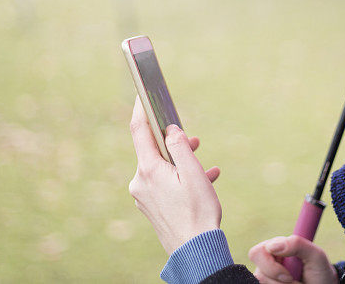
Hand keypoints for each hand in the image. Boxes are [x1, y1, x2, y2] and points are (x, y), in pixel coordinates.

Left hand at [128, 96, 221, 253]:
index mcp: (149, 169)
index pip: (139, 130)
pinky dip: (181, 178)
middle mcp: (140, 181)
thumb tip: (170, 129)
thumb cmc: (198, 212)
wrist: (195, 251)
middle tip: (194, 140)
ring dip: (181, 161)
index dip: (140, 109)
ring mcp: (144, 196)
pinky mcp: (151, 206)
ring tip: (204, 164)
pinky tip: (205, 179)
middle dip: (173, 141)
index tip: (143, 93)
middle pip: (153, 150)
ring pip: (161, 167)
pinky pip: (164, 183)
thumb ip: (180, 146)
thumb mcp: (193, 173)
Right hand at [249, 236, 337, 283]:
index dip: (270, 266)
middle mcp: (268, 262)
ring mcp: (268, 278)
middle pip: (258, 273)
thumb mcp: (316, 255)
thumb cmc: (320, 270)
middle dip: (276, 280)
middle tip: (291, 281)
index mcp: (276, 248)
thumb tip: (271, 246)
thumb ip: (297, 244)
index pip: (257, 252)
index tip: (289, 276)